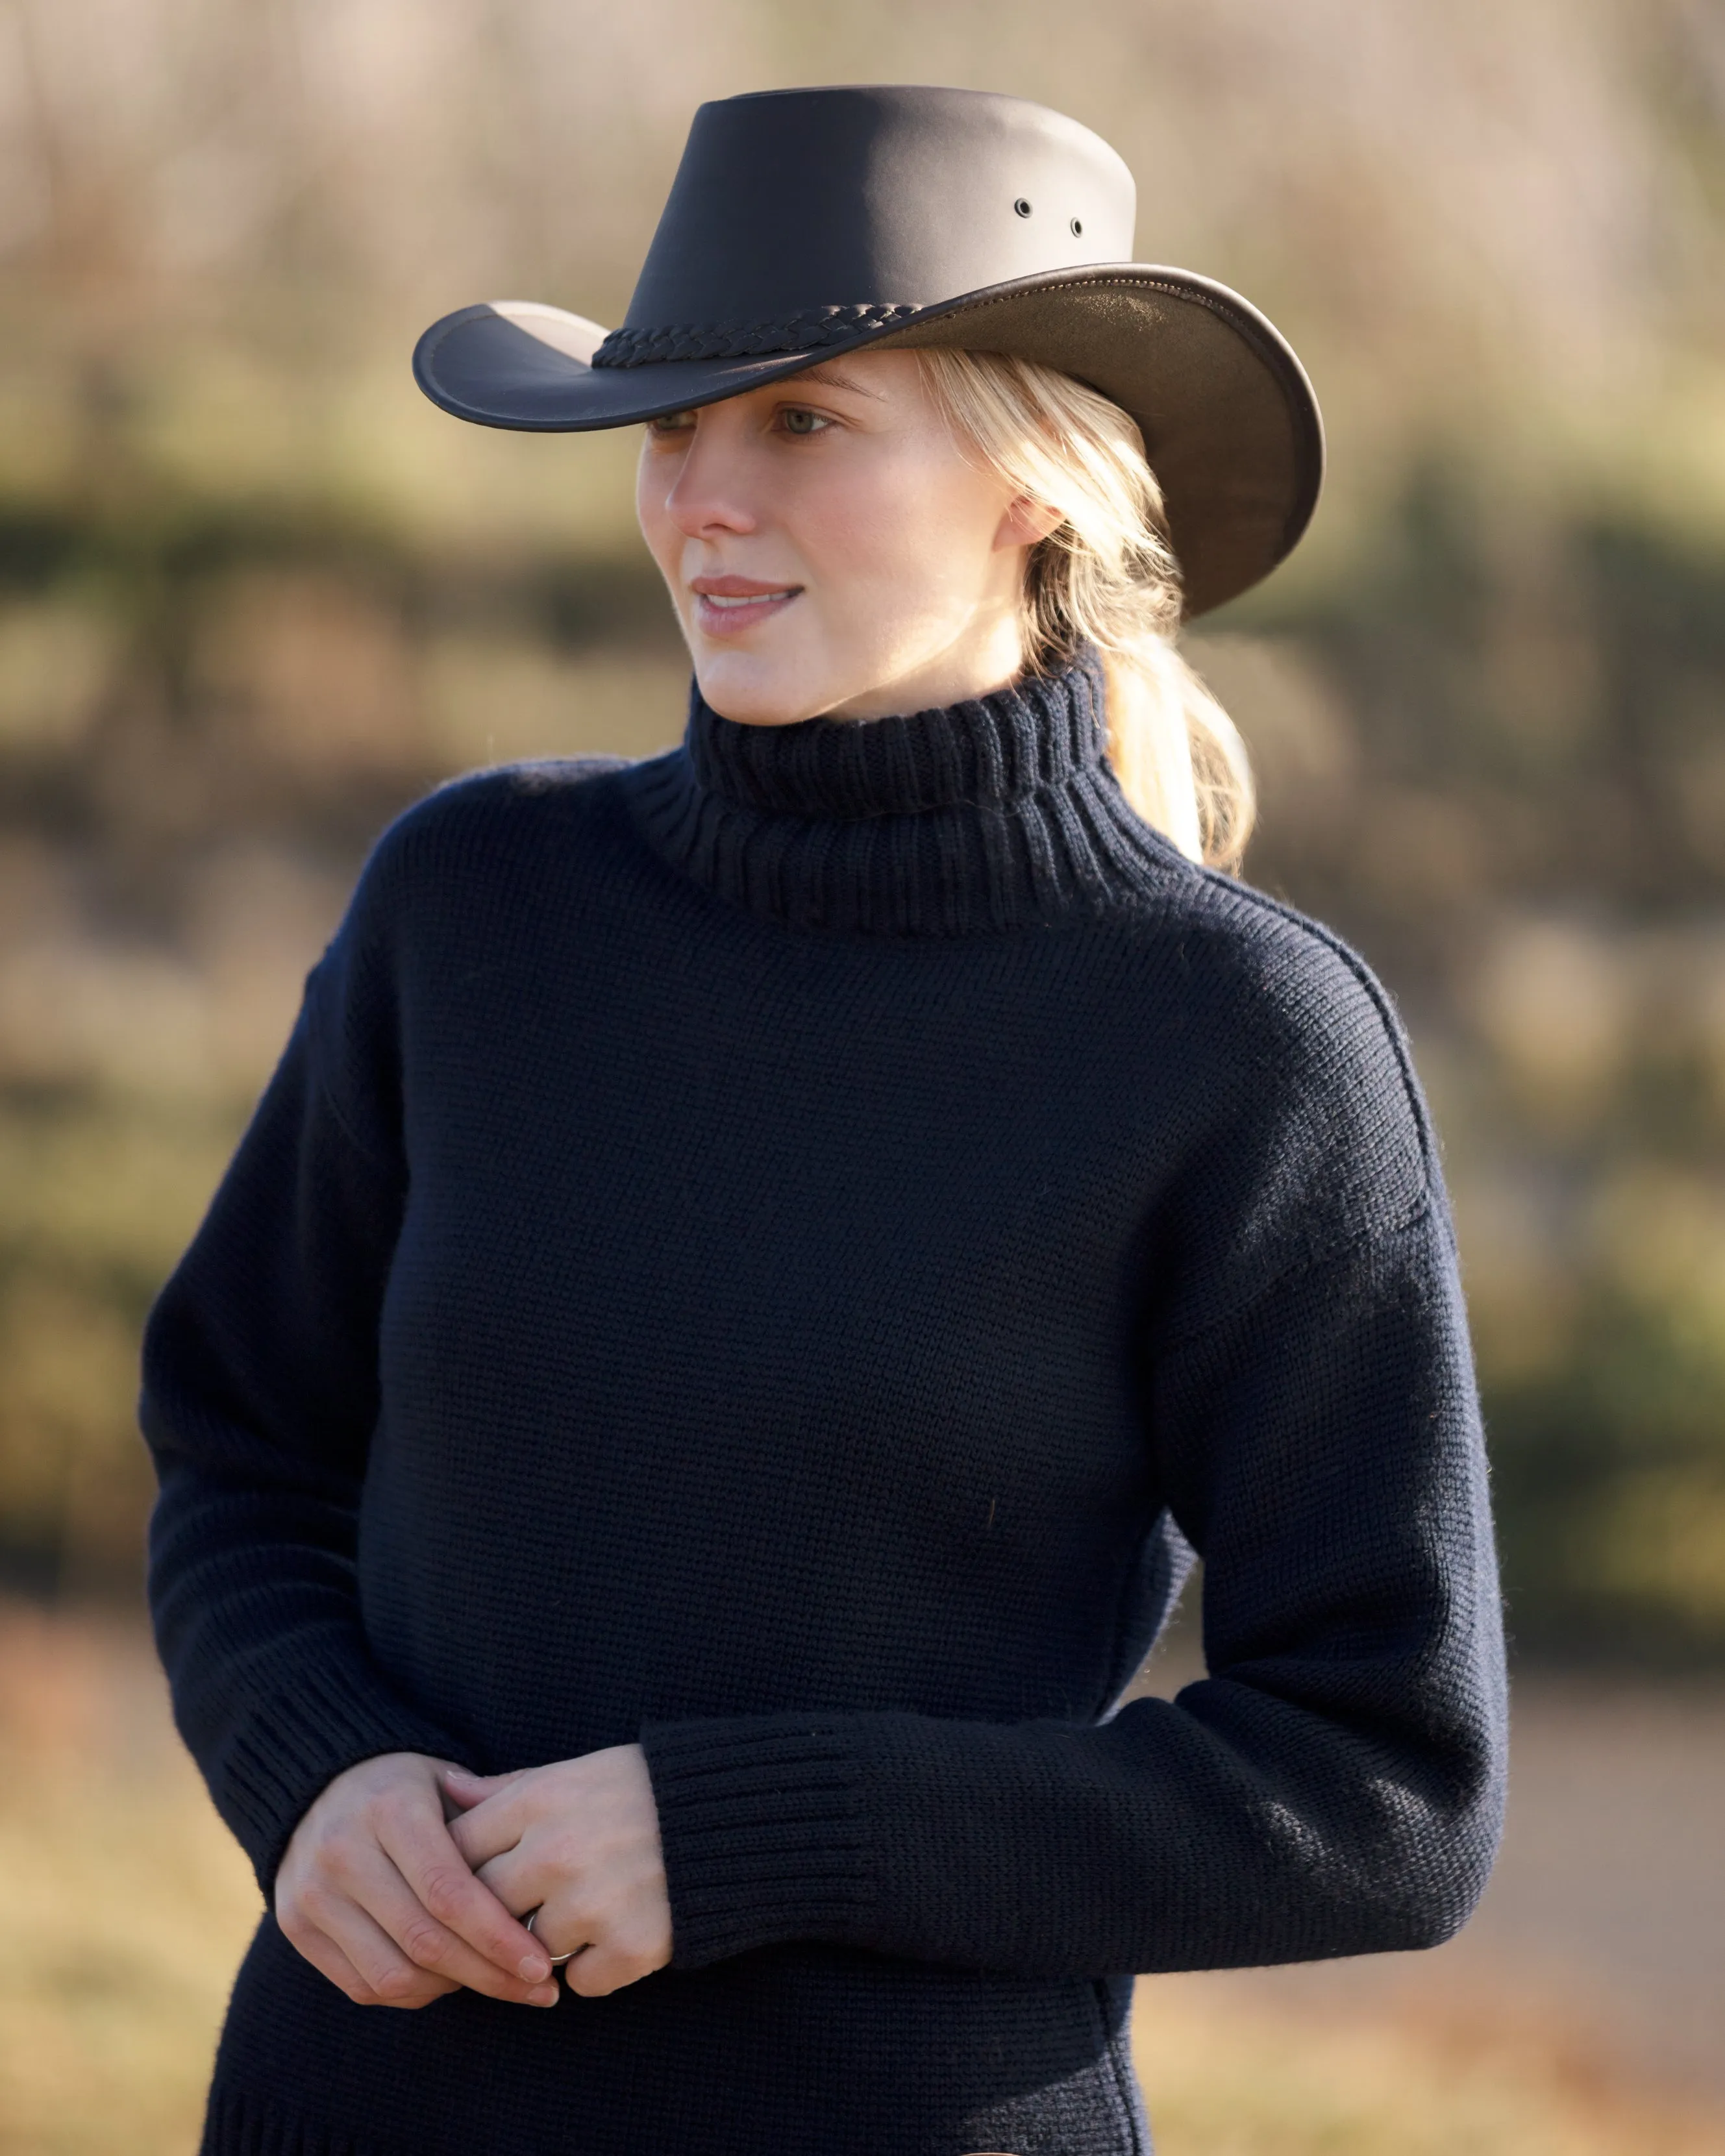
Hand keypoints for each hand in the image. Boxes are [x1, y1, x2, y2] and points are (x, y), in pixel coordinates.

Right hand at [275, 1751, 560, 2009]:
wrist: (316, 1785)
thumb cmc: (403, 1788)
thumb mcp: (447, 1779)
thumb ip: (495, 1810)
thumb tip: (548, 1855)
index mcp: (389, 1809)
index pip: (448, 1891)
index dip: (498, 1937)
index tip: (543, 1965)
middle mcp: (343, 1852)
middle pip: (424, 1940)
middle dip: (488, 1975)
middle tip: (539, 1990)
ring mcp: (311, 1894)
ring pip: (392, 1974)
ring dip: (454, 1989)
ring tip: (500, 1984)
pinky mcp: (295, 1927)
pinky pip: (363, 1985)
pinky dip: (413, 1992)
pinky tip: (450, 1980)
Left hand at [443, 1742, 671, 1997]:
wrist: (732, 1816)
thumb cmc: (639, 1791)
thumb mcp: (571, 1773)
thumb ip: (505, 1790)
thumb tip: (441, 1788)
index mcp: (541, 1800)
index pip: (457, 1850)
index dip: (456, 1870)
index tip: (474, 1877)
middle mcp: (559, 1851)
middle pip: (483, 1907)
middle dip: (497, 1913)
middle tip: (524, 1907)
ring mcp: (594, 1903)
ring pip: (527, 1950)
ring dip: (546, 1943)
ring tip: (583, 1912)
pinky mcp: (630, 1947)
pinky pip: (579, 1981)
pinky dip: (594, 1967)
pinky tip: (616, 1935)